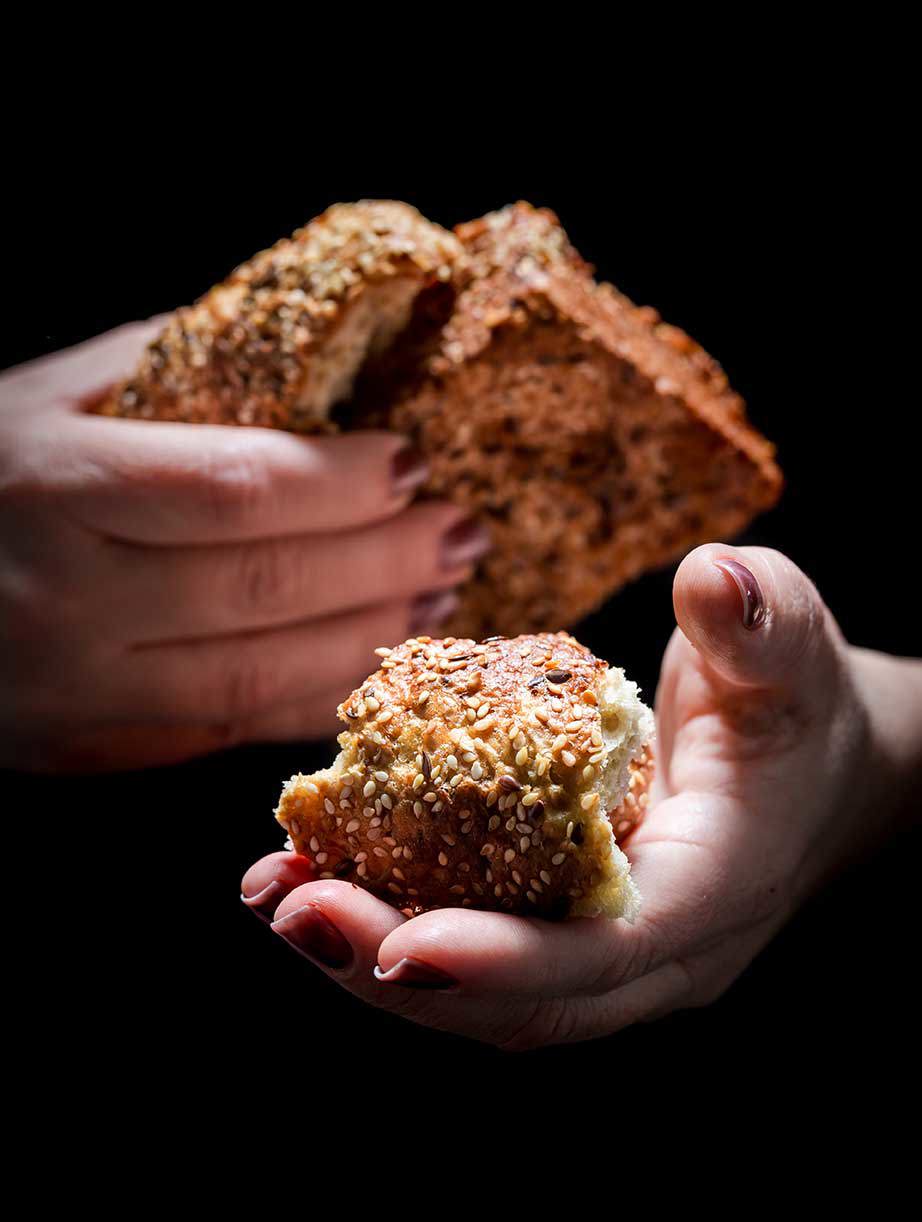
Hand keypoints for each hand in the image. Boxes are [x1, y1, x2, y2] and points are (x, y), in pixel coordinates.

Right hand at [1, 322, 488, 771]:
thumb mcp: (42, 395)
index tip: (413, 460)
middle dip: (387, 557)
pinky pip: (229, 728)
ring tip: (442, 592)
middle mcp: (67, 595)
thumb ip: (169, 367)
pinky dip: (316, 695)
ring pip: (259, 674)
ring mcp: (78, 687)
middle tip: (463, 527)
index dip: (341, 482)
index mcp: (54, 484)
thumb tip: (314, 353)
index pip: (233, 488)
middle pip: (266, 585)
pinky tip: (376, 657)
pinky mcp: (92, 746)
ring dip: (372, 635)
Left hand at [241, 544, 920, 1047]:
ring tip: (273, 892)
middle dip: (396, 972)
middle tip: (292, 908)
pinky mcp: (560, 927)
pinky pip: (468, 941)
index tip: (402, 945)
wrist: (807, 766)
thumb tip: (711, 583)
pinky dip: (385, 917)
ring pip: (482, 994)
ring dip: (368, 955)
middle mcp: (656, 953)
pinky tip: (310, 865)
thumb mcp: (787, 645)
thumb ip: (760, 621)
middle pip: (522, 1002)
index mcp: (716, 890)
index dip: (507, 959)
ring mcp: (606, 955)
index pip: (610, 952)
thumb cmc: (792, 700)